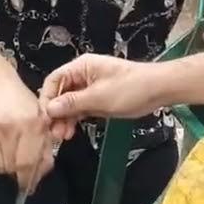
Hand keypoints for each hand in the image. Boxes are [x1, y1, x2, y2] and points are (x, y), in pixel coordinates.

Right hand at [0, 75, 54, 191]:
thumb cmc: (20, 102)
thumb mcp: (41, 118)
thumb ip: (44, 145)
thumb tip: (42, 170)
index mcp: (31, 123)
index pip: (29, 162)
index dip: (30, 177)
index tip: (31, 185)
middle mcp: (8, 128)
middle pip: (13, 167)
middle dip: (20, 174)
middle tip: (23, 172)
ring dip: (7, 167)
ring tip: (12, 156)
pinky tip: (0, 148)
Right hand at [40, 54, 159, 140]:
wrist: (159, 90)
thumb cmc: (131, 88)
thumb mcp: (99, 97)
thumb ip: (73, 103)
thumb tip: (49, 108)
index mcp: (81, 67)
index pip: (54, 80)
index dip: (46, 99)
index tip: (44, 119)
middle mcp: (83, 75)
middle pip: (60, 93)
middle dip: (55, 113)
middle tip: (53, 133)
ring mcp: (90, 88)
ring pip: (69, 104)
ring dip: (64, 119)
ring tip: (62, 137)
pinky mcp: (98, 100)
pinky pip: (81, 109)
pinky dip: (75, 120)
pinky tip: (71, 132)